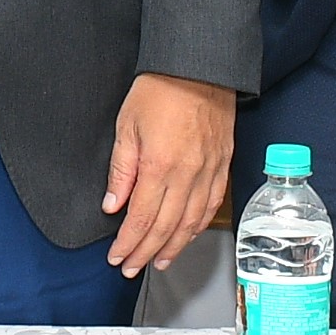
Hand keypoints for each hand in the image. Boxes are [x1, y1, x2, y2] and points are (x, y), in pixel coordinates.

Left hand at [101, 73, 232, 278]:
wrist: (199, 66)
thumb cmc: (159, 90)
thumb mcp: (126, 126)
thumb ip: (121, 170)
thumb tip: (113, 205)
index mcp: (160, 166)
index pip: (141, 218)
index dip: (128, 243)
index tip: (117, 257)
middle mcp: (188, 175)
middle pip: (165, 227)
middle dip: (146, 252)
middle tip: (132, 268)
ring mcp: (209, 172)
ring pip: (191, 222)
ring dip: (174, 246)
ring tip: (160, 262)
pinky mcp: (223, 165)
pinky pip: (211, 205)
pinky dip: (198, 226)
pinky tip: (188, 235)